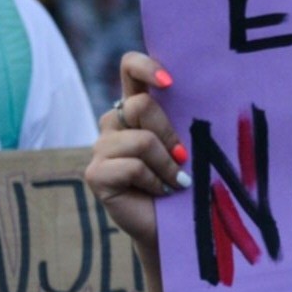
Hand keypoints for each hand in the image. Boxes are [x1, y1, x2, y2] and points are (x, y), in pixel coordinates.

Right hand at [85, 51, 187, 252]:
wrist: (178, 224)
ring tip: (174, 181)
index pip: (130, 67)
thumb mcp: (191, 142)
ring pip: (141, 140)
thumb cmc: (190, 179)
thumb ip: (185, 116)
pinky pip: (132, 166)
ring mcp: (101, 147)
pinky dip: (154, 180)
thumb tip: (196, 91)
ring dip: (167, 164)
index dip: (146, 67)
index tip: (170, 82)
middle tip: (183, 158)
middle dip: (169, 133)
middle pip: (140, 105)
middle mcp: (115, 122)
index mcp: (138, 107)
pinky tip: (158, 191)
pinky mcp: (95, 173)